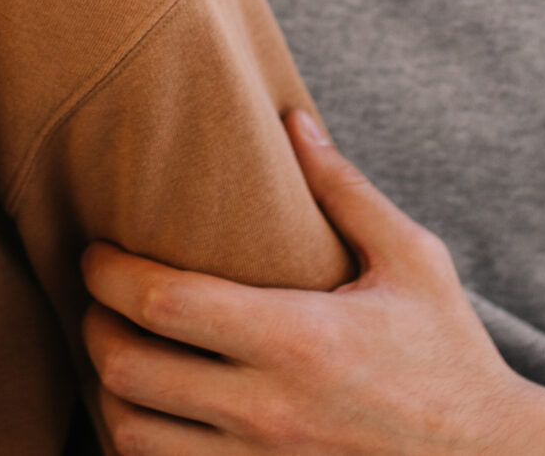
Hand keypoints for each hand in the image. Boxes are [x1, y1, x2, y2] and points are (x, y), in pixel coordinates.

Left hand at [82, 110, 544, 453]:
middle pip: (128, 371)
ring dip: (108, 393)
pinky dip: (139, 445)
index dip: (110, 274)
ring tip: (117, 353)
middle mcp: (268, 411)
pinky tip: (151, 412)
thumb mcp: (412, 262)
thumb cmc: (450, 355)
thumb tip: (293, 121)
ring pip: (131, 438)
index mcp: (298, 340)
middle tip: (98, 298)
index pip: (166, 304)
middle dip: (94, 327)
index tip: (97, 252)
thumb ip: (345, 192)